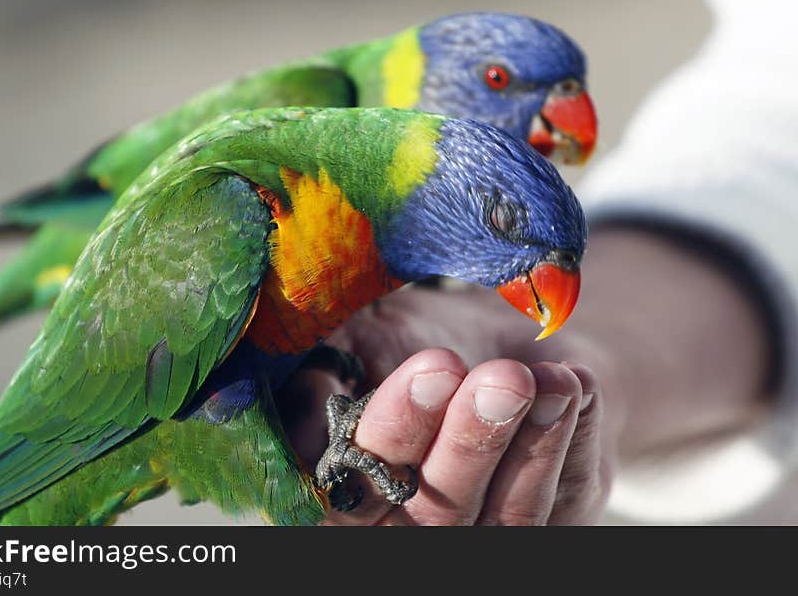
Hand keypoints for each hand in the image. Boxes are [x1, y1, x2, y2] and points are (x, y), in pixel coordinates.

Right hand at [280, 286, 618, 524]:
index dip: (397, 430)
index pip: (364, 483)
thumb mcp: (361, 340)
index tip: (432, 369)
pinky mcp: (552, 526)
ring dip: (532, 444)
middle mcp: (414, 524)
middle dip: (471, 442)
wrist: (500, 340)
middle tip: (501, 379)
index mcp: (354, 488)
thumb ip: (326, 377)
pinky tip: (573, 382)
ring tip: (547, 378)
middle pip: (439, 512)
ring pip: (509, 517)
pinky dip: (574, 438)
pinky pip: (565, 500)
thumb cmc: (414, 339)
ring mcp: (486, 532)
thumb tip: (296, 431)